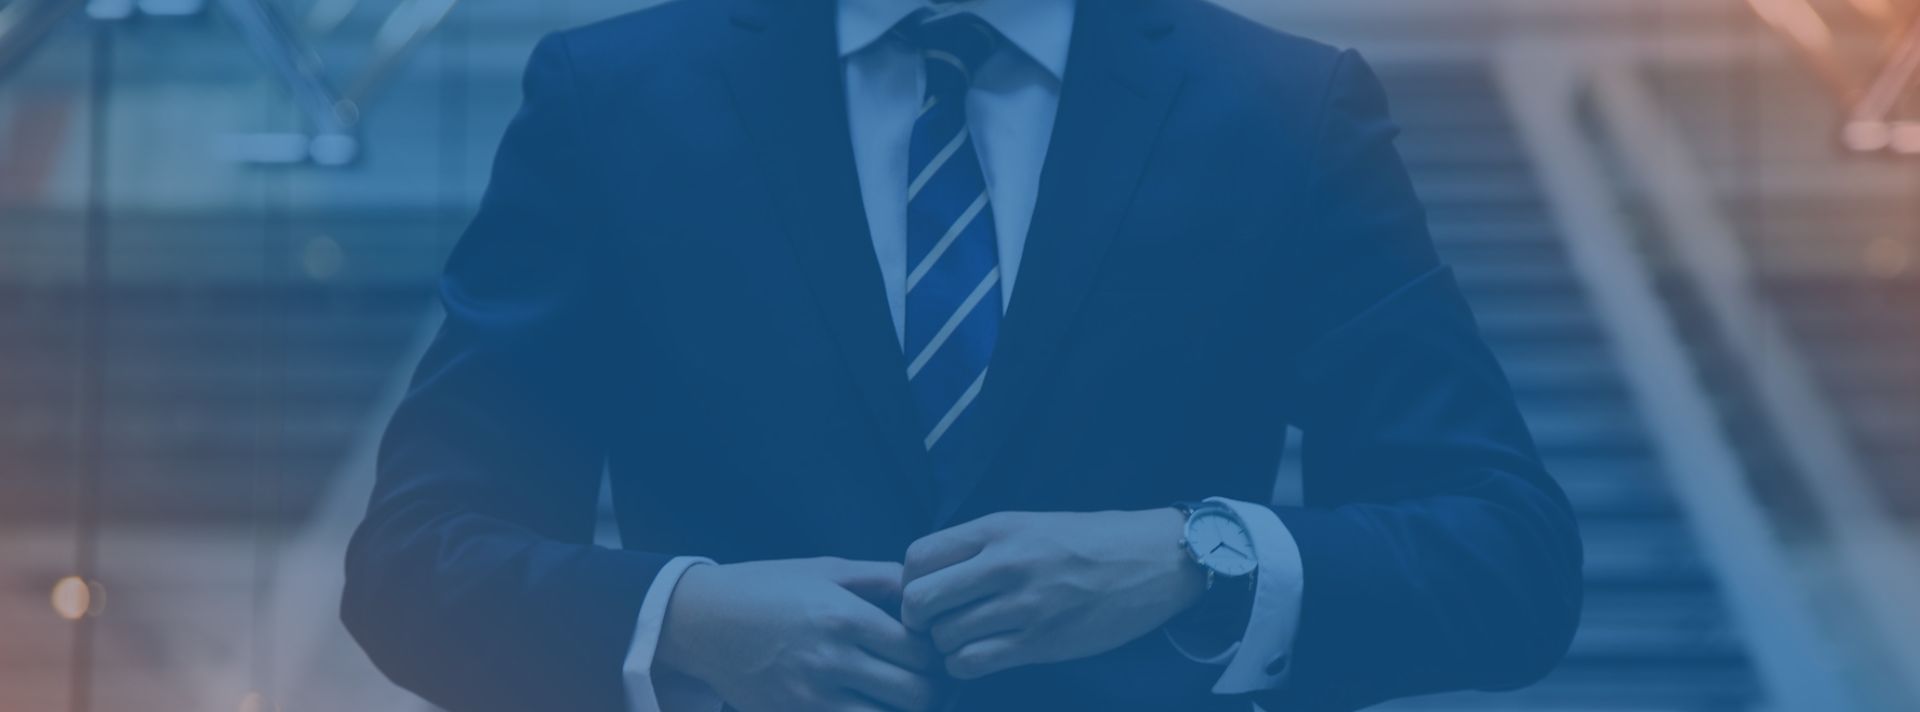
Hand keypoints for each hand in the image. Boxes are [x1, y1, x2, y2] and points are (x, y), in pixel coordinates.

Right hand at [657, 557, 942, 711]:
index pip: (921, 653)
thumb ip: (881, 578)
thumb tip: (925, 593)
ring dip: (899, 711)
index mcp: (844, 618)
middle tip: (923, 679)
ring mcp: (810, 699)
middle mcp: (831, 662)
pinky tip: (864, 704)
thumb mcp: (825, 568)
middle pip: (915, 695)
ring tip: (894, 696)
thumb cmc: (767, 587)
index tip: (930, 650)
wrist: (701, 621)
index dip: (937, 655)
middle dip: (929, 689)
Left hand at [899, 510, 1206, 679]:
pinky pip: (972, 663)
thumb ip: (982, 546)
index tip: (928, 594)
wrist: (1155, 560)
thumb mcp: (1030, 525)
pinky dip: (965, 667)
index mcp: (998, 529)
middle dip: (918, 619)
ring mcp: (1024, 605)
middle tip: (936, 625)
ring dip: (945, 646)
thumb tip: (931, 575)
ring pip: (944, 637)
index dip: (910, 582)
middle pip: (919, 600)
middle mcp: (1005, 563)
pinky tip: (982, 657)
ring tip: (966, 641)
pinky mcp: (1041, 641)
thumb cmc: (1091, 542)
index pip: (917, 557)